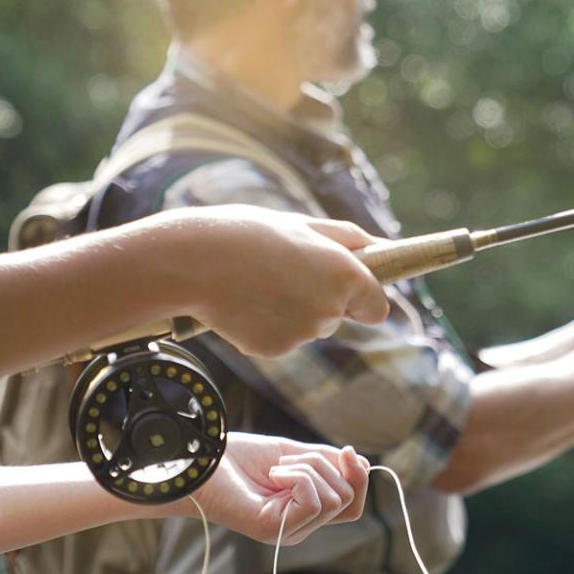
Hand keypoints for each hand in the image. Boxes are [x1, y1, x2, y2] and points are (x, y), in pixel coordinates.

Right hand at [139, 207, 389, 356]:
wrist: (193, 261)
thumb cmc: (247, 234)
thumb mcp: (300, 224)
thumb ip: (346, 238)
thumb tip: (380, 246)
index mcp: (344, 276)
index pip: (377, 307)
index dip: (362, 298)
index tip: (345, 289)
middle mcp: (329, 310)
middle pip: (335, 316)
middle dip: (315, 298)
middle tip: (278, 270)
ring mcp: (301, 335)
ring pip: (304, 328)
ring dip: (287, 310)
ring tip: (254, 282)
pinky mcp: (273, 349)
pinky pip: (277, 339)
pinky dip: (263, 325)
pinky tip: (242, 302)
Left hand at [181, 432, 369, 545]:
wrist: (201, 461)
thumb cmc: (237, 458)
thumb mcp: (292, 454)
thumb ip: (325, 462)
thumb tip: (362, 464)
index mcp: (304, 510)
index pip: (351, 505)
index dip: (358, 479)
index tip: (348, 452)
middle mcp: (300, 526)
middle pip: (348, 502)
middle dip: (327, 468)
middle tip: (290, 460)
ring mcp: (288, 532)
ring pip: (334, 498)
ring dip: (309, 469)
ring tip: (277, 468)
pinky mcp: (275, 530)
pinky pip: (314, 501)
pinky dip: (298, 477)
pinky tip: (273, 475)